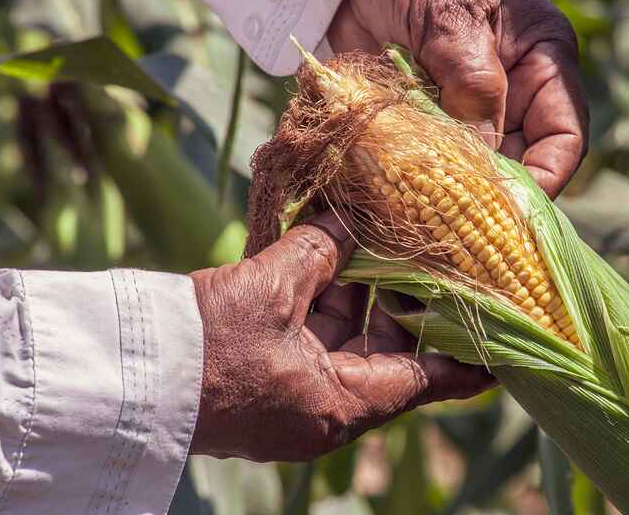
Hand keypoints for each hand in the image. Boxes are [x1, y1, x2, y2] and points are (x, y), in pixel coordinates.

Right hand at [188, 211, 493, 460]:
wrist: (126, 376)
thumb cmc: (204, 347)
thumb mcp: (270, 292)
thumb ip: (317, 253)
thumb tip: (346, 221)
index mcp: (340, 403)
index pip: (425, 381)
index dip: (466, 360)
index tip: (502, 345)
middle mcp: (324, 406)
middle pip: (386, 351)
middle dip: (402, 302)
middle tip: (431, 258)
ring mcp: (294, 392)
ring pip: (345, 338)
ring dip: (357, 292)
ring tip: (380, 241)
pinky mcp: (267, 374)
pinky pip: (310, 336)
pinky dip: (321, 299)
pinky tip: (330, 255)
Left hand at [328, 0, 588, 197]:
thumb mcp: (454, 17)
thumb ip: (473, 84)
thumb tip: (482, 158)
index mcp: (543, 62)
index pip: (565, 136)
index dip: (546, 178)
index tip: (512, 210)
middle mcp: (513, 93)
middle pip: (520, 162)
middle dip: (494, 195)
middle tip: (460, 226)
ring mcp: (468, 110)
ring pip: (475, 169)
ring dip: (453, 192)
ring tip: (428, 213)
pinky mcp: (428, 120)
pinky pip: (434, 162)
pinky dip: (420, 179)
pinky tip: (402, 193)